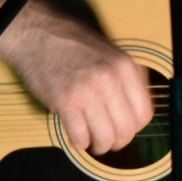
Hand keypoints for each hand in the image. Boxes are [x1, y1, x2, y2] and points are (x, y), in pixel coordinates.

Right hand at [3, 17, 153, 154]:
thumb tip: (134, 112)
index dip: (136, 128)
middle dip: (118, 142)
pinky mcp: (65, 102)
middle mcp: (110, 81)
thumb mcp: (111, 55)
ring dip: (100, 146)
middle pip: (126, 130)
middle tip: (109, 141)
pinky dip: (80, 142)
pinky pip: (80, 136)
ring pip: (105, 137)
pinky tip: (78, 136)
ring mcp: (87, 92)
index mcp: (126, 68)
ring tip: (94, 142)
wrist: (38, 34)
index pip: (144, 113)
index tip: (126, 129)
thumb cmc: (74, 44)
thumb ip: (125, 81)